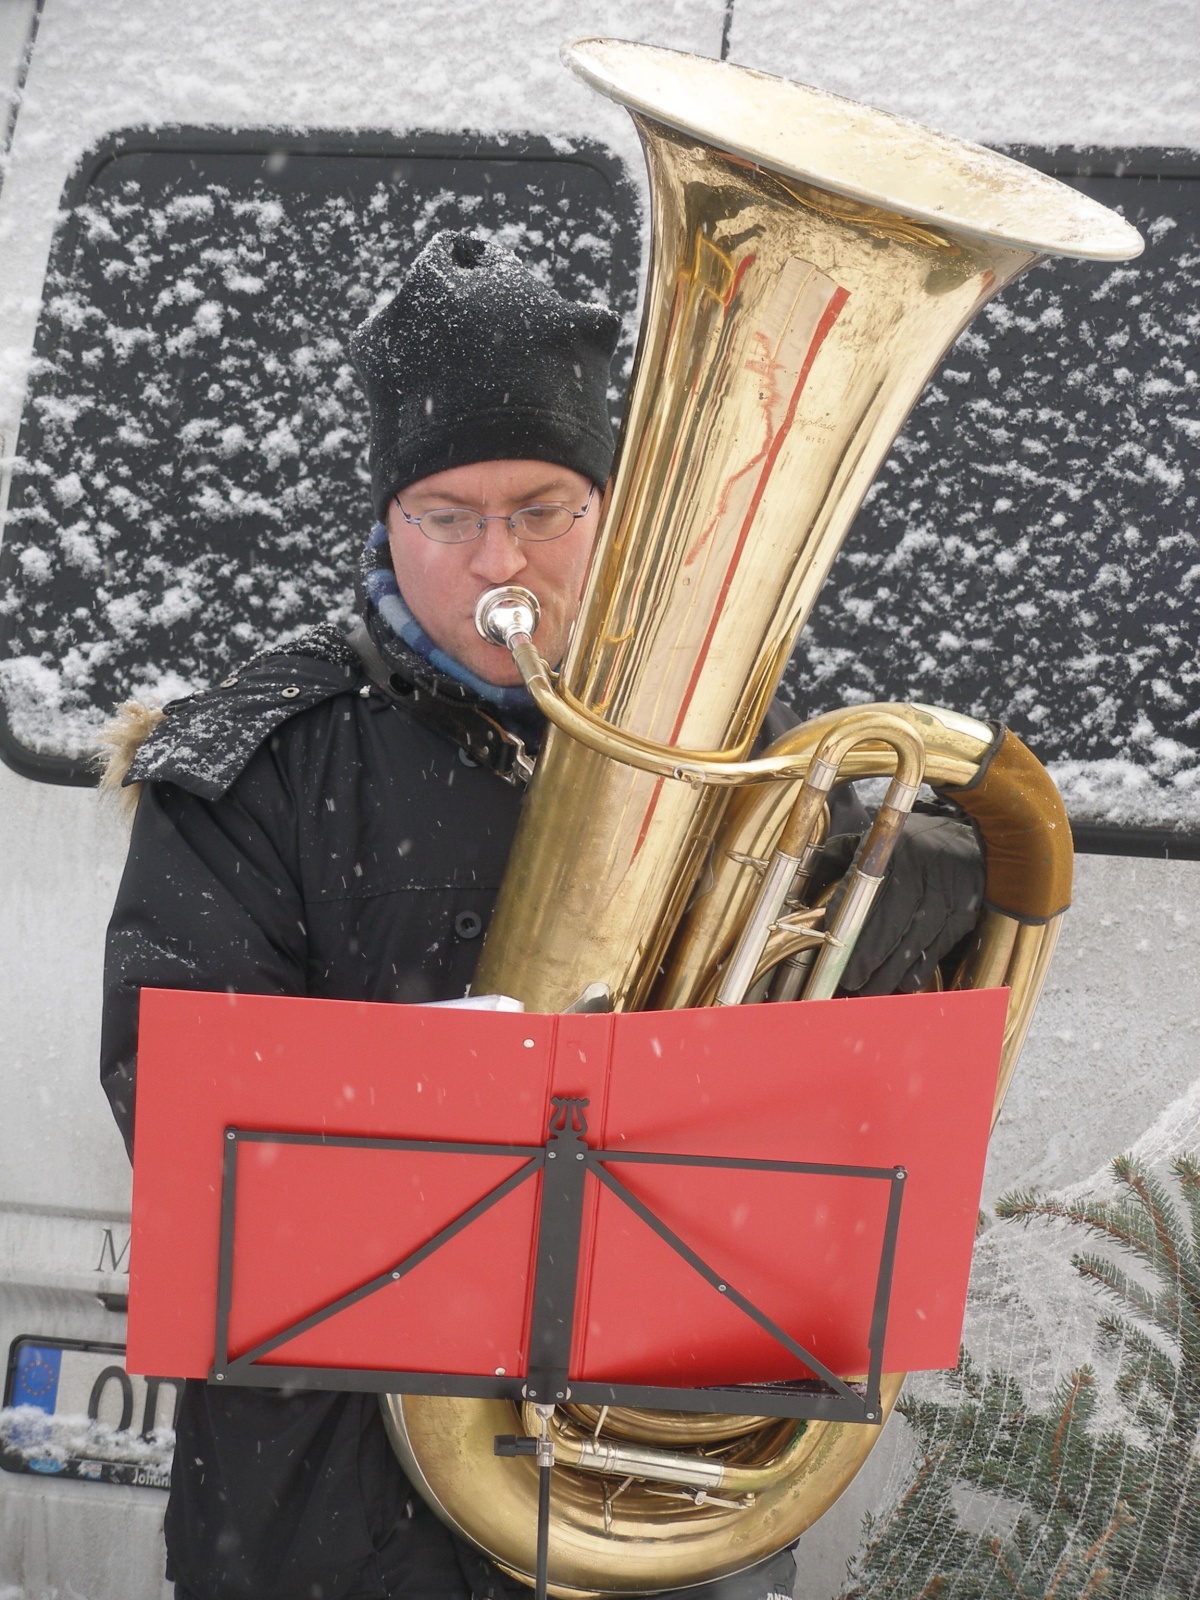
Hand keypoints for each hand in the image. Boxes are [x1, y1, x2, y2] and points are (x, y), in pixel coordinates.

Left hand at [809, 812, 984, 995]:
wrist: (971, 838)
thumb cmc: (909, 842)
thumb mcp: (870, 838)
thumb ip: (834, 860)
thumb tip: (801, 893)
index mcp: (891, 851)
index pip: (861, 893)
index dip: (846, 924)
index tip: (831, 948)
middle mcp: (919, 873)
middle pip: (887, 925)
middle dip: (865, 958)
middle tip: (848, 981)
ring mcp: (944, 897)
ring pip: (911, 944)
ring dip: (887, 972)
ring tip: (868, 989)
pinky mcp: (961, 916)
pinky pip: (935, 950)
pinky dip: (916, 971)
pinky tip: (899, 982)